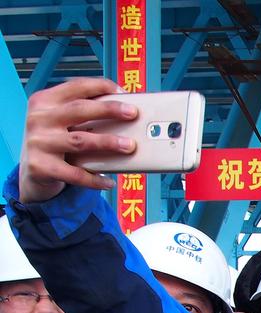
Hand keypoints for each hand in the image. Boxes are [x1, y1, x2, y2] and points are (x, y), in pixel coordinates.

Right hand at [20, 78, 136, 202]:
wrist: (30, 170)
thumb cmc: (55, 140)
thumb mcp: (61, 121)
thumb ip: (83, 114)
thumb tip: (123, 110)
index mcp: (45, 101)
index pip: (75, 87)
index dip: (100, 86)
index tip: (123, 91)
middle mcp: (39, 119)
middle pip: (79, 109)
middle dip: (108, 109)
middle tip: (133, 113)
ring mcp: (39, 143)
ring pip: (80, 141)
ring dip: (107, 142)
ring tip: (130, 146)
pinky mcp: (40, 167)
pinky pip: (74, 174)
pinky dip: (94, 179)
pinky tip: (109, 182)